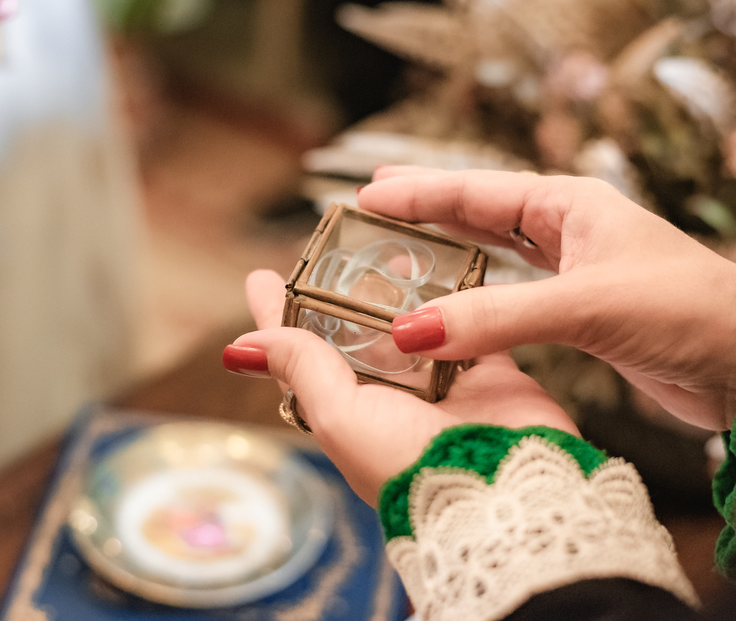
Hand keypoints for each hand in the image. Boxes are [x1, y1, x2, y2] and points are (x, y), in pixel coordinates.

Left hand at [225, 270, 576, 505]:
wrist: (496, 491)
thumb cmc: (409, 469)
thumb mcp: (338, 417)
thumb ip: (301, 370)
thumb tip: (238, 347)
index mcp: (349, 414)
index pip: (304, 357)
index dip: (282, 318)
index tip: (263, 278)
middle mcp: (392, 399)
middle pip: (361, 333)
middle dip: (345, 293)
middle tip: (334, 249)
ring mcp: (440, 383)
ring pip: (413, 323)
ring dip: (400, 288)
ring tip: (385, 244)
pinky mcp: (487, 369)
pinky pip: (470, 319)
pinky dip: (458, 293)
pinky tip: (443, 260)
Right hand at [358, 167, 735, 430]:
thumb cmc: (685, 312)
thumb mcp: (584, 307)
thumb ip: (496, 318)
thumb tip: (410, 331)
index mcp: (570, 204)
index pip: (475, 190)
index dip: (419, 191)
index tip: (366, 192)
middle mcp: (569, 230)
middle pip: (480, 211)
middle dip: (426, 209)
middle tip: (370, 205)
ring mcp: (576, 271)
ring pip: (493, 252)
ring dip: (447, 251)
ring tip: (398, 246)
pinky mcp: (582, 313)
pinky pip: (510, 295)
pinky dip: (474, 297)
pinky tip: (452, 301)